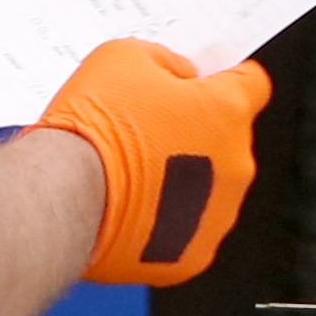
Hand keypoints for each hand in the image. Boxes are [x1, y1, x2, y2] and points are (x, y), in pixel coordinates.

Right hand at [38, 41, 273, 286]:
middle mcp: (236, 165)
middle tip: (145, 135)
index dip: (223, 81)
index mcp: (228, 111)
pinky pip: (185, 233)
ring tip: (131, 179)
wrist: (65, 197)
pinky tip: (128, 213)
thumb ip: (167, 63)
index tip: (203, 85)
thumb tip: (181, 77)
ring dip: (180, 183)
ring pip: (208, 191)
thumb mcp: (123, 58)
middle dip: (194, 136)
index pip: (251, 84)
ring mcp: (217, 215)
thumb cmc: (94, 128)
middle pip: (226, 142)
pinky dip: (163, 224)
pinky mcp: (192, 256)